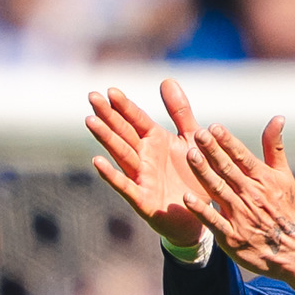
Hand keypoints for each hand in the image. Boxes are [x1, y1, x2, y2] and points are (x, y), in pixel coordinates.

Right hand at [83, 83, 211, 249]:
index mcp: (156, 141)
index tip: (110, 90)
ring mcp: (141, 178)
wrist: (203, 214)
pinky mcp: (143, 200)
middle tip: (91, 97)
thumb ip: (180, 112)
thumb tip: (166, 80)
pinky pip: (125, 185)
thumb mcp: (192, 139)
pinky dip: (111, 174)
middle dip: (108, 115)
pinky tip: (97, 161)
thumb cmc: (195, 176)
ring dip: (105, 138)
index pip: (136, 119)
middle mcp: (145, 157)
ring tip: (90, 121)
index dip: (124, 106)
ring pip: (121, 154)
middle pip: (123, 132)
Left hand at [180, 92, 294, 294]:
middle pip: (228, 170)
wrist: (294, 251)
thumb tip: (278, 118)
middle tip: (197, 134)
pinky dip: (201, 210)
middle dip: (212, 151)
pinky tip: (187, 198)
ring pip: (219, 190)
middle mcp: (251, 195)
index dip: (228, 141)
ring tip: (190, 155)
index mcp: (263, 179)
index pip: (242, 156)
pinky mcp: (232, 236)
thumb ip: (275, 147)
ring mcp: (241, 216)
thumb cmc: (286, 210)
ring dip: (204, 173)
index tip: (214, 127)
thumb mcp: (285, 177)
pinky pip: (214, 221)